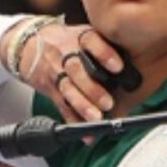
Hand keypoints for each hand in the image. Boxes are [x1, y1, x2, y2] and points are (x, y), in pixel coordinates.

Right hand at [8, 22, 122, 123]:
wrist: (29, 44)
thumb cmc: (67, 40)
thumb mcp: (84, 33)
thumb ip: (105, 44)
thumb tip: (137, 63)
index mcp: (78, 37)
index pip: (90, 41)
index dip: (104, 53)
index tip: (118, 67)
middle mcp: (65, 53)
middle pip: (77, 70)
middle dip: (92, 88)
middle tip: (108, 102)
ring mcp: (56, 72)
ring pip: (68, 89)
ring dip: (82, 106)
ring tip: (96, 118)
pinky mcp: (50, 89)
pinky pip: (61, 106)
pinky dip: (74, 121)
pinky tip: (85, 134)